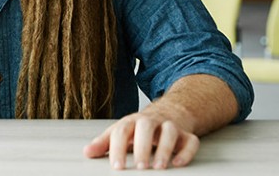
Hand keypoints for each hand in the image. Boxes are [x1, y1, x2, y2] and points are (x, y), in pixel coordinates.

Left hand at [83, 111, 199, 169]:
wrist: (169, 111)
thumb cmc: (140, 127)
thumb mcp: (121, 131)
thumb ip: (104, 143)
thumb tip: (87, 152)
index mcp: (132, 121)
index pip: (122, 130)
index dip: (118, 148)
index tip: (117, 166)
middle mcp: (151, 121)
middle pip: (145, 126)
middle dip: (142, 146)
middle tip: (140, 167)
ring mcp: (170, 126)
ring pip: (169, 131)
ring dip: (165, 149)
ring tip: (159, 167)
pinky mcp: (186, 135)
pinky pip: (190, 140)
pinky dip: (186, 152)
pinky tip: (178, 164)